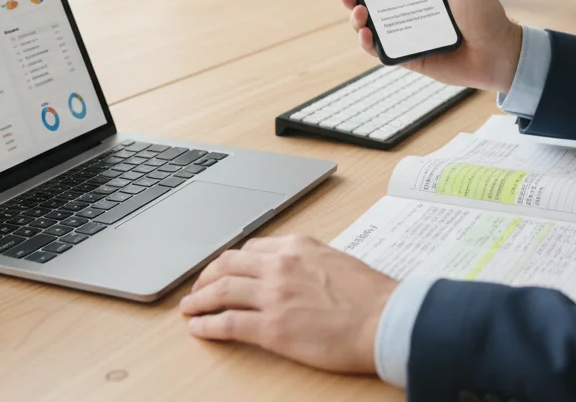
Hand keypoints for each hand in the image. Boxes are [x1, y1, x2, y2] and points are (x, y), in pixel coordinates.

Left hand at [180, 235, 397, 374]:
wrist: (386, 320)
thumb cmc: (372, 296)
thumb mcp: (337, 261)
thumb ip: (310, 262)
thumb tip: (297, 271)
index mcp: (297, 246)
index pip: (251, 249)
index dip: (231, 262)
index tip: (223, 271)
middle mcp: (280, 265)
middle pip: (227, 265)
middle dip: (206, 277)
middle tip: (197, 288)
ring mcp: (274, 296)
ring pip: (220, 291)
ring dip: (199, 300)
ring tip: (189, 308)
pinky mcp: (272, 328)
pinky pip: (228, 323)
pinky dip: (208, 325)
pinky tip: (199, 328)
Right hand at [342, 0, 522, 92]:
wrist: (499, 52)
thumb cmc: (486, 14)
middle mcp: (412, 12)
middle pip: (375, 3)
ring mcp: (409, 35)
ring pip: (373, 27)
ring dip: (358, 19)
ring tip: (359, 12)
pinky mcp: (410, 57)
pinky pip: (384, 51)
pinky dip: (369, 44)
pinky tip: (366, 34)